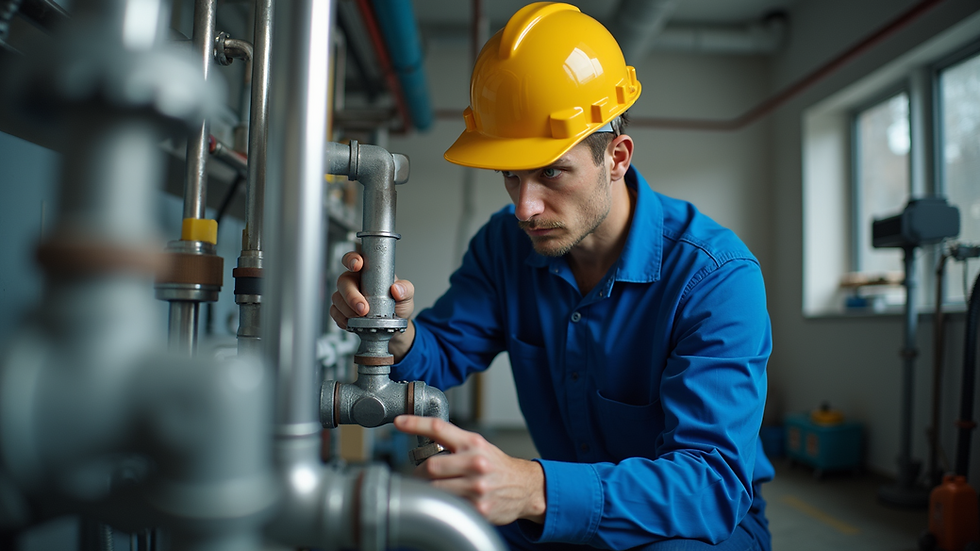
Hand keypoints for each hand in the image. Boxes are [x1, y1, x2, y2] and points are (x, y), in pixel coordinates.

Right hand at [329, 251, 415, 360]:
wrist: (394, 327)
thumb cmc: (397, 305)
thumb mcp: (407, 294)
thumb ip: (405, 289)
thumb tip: (396, 289)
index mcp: (368, 271)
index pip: (355, 259)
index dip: (352, 259)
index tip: (358, 265)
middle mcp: (354, 281)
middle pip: (343, 282)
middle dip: (351, 296)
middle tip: (364, 309)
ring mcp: (346, 296)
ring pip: (337, 298)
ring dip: (348, 310)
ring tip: (362, 319)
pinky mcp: (341, 310)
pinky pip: (335, 313)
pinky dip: (343, 319)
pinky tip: (353, 324)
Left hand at [394, 415, 546, 525]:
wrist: (524, 487)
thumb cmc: (497, 466)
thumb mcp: (478, 446)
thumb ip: (453, 443)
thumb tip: (421, 442)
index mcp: (473, 443)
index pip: (439, 428)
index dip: (415, 424)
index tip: (399, 422)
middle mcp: (475, 462)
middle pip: (431, 466)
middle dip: (420, 473)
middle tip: (420, 476)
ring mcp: (477, 487)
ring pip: (435, 489)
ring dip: (429, 491)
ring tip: (434, 489)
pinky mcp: (478, 508)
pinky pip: (448, 506)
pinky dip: (443, 504)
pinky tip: (451, 500)